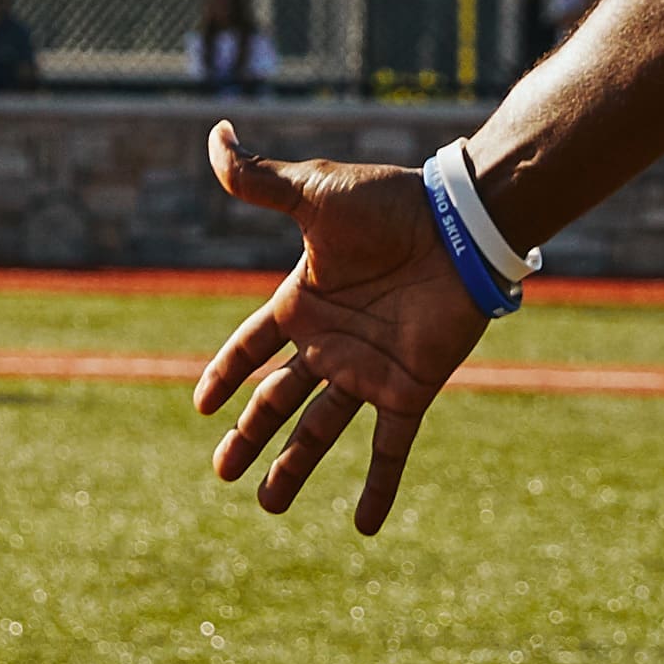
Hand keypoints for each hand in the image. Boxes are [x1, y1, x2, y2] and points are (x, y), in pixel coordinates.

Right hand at [190, 121, 496, 532]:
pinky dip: (378, 486)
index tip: (201, 407)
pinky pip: (390, 448)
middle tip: (222, 474)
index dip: (224, 375)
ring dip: (294, 469)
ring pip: (320, 431)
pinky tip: (364, 526)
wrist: (462, 224)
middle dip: (250, 438)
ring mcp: (369, 369)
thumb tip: (212, 137)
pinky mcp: (409, 388)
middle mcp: (331, 343)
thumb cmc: (390, 204)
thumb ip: (260, 179)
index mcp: (303, 303)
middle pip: (277, 400)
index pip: (250, 348)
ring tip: (267, 506)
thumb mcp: (314, 192)